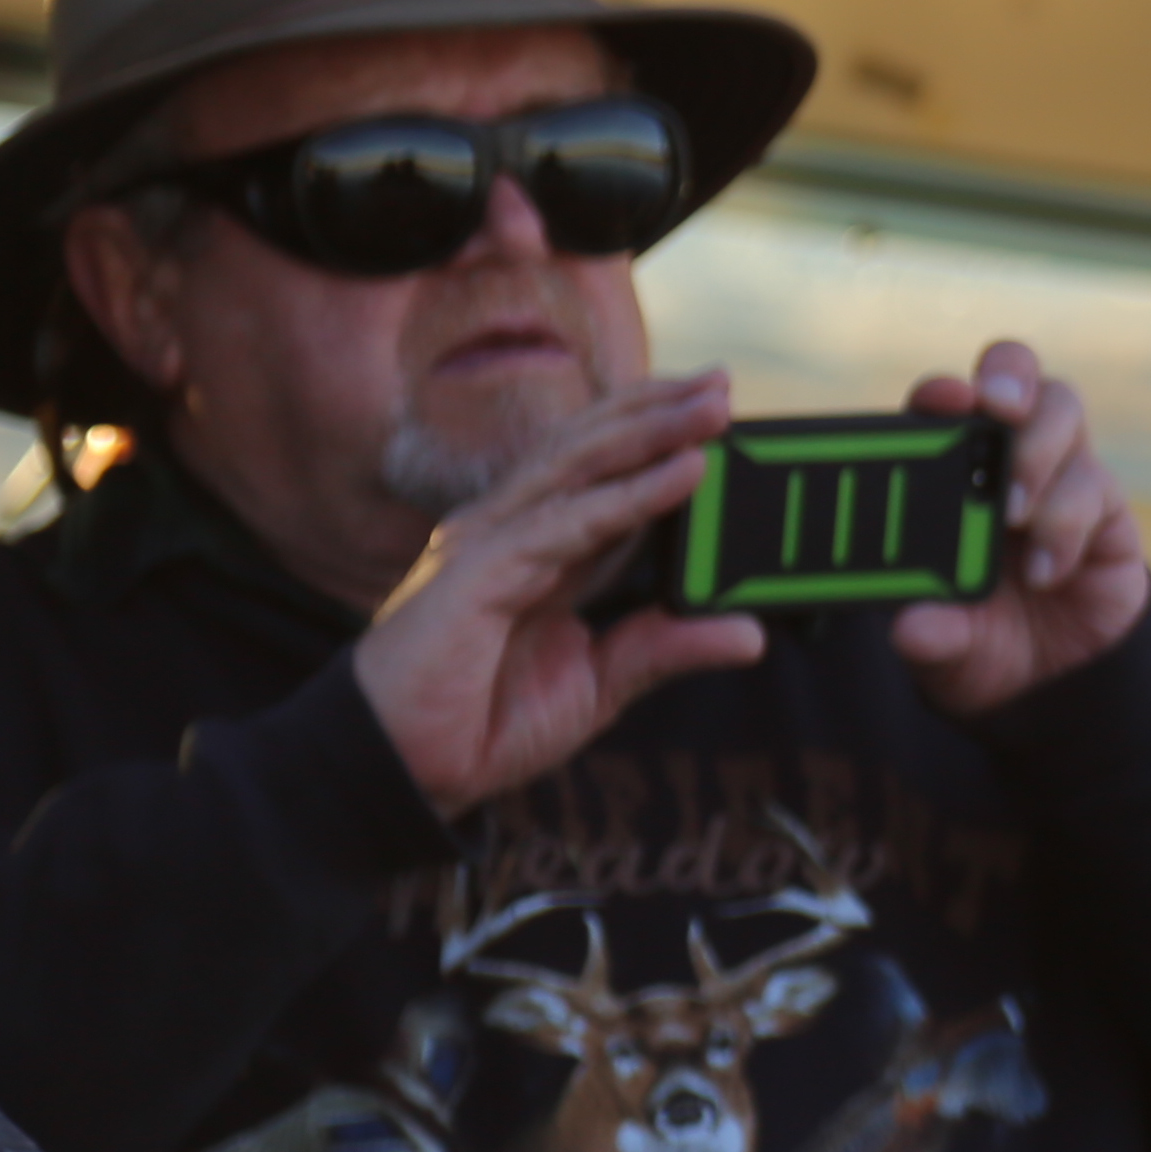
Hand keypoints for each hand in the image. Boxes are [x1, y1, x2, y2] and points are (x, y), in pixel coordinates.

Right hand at [353, 375, 766, 813]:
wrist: (401, 769)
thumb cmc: (476, 724)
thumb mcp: (600, 686)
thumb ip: (665, 648)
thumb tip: (749, 633)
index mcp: (534, 550)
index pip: (600, 473)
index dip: (653, 435)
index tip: (716, 409)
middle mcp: (508, 531)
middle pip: (590, 450)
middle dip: (657, 411)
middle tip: (724, 382)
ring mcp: (489, 544)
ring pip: (580, 467)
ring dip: (651, 433)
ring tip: (713, 408)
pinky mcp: (480, 572)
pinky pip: (568, 523)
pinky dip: (631, 496)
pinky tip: (682, 473)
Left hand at [893, 340, 1150, 715]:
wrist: (1057, 685)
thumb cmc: (985, 645)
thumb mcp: (946, 653)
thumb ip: (931, 637)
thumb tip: (912, 627)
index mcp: (948, 476)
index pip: (942, 408)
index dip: (941, 393)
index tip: (941, 401)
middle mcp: (1004, 459)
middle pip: (1013, 374)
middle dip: (1005, 378)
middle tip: (995, 411)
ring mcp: (1059, 475)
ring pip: (1061, 409)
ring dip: (1036, 451)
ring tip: (1013, 514)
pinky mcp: (1105, 507)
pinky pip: (1095, 485)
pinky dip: (1065, 524)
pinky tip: (1046, 572)